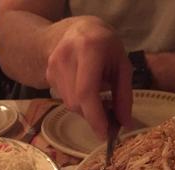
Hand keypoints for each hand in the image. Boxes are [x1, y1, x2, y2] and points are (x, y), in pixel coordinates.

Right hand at [45, 16, 132, 138]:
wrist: (76, 30)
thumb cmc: (105, 46)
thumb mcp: (122, 65)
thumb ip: (124, 95)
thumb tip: (126, 124)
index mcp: (89, 49)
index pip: (87, 92)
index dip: (95, 116)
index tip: (105, 134)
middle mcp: (66, 57)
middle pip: (77, 102)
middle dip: (93, 116)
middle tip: (109, 119)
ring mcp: (53, 66)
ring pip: (69, 103)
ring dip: (86, 109)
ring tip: (98, 99)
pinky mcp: (47, 74)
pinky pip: (64, 98)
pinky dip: (78, 102)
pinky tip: (85, 90)